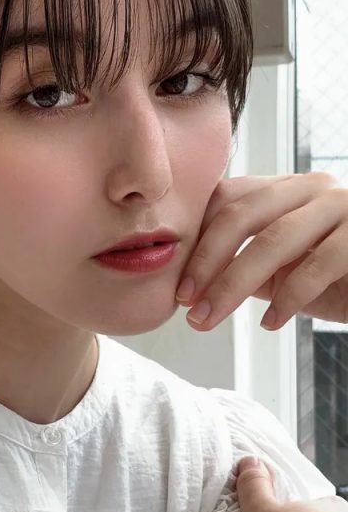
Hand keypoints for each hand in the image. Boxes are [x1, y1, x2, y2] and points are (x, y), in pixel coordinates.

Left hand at [175, 172, 347, 330]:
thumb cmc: (335, 280)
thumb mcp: (281, 270)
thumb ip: (243, 265)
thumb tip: (190, 284)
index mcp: (283, 189)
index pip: (226, 201)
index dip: (197, 243)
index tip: (179, 287)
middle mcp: (310, 187)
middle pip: (242, 215)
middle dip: (207, 263)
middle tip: (187, 304)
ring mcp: (341, 205)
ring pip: (273, 240)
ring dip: (234, 284)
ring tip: (210, 318)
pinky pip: (317, 265)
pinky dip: (288, 298)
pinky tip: (270, 323)